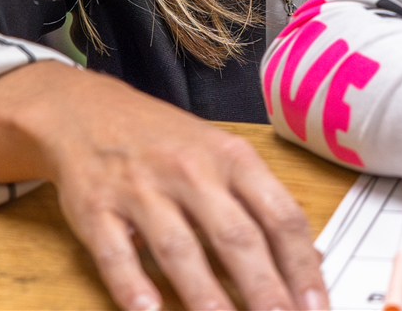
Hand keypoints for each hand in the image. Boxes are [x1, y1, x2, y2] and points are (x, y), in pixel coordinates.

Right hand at [0, 61, 324, 310]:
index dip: (301, 265)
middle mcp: (191, 171)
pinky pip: (115, 252)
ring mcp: (141, 189)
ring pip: (180, 248)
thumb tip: (310, 261)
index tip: (315, 304)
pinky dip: (132, 285)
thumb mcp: (222, 156)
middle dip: (263, 289)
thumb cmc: (166, 141)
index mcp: (232, 158)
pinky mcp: (95, 207)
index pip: (280, 215)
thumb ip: (262, 205)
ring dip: (205, 295)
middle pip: (236, 236)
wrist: (86, 110)